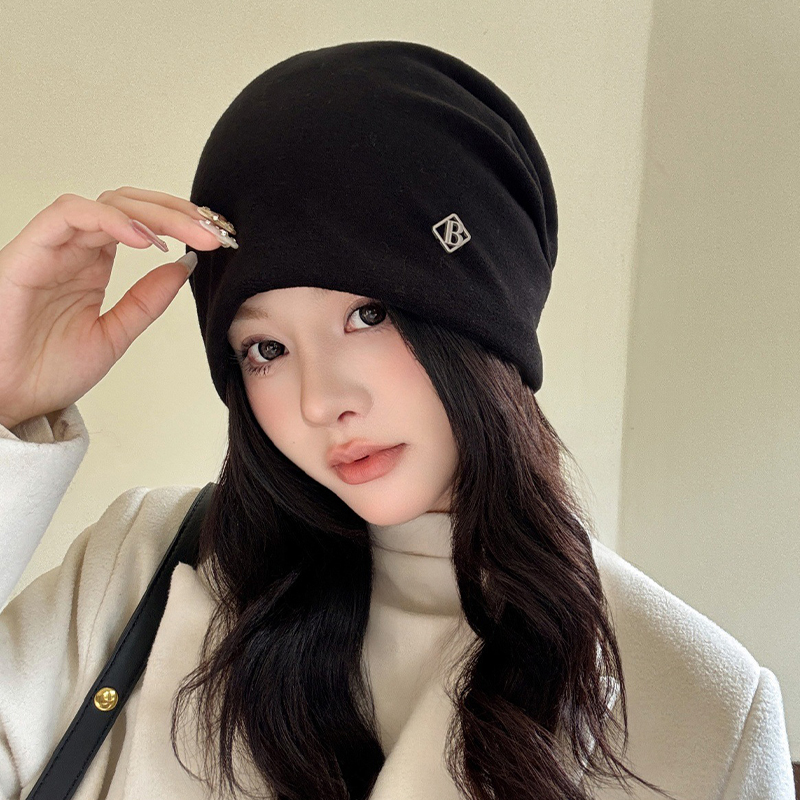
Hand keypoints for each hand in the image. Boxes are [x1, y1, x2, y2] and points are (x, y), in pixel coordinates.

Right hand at [0, 187, 223, 429]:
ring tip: (191, 233)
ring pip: (105, 203)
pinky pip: (67, 216)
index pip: (140, 224)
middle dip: (177, 213)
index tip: (217, 239)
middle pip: (129, 207)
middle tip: (214, 231)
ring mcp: (51, 248)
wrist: (6, 402)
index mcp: (93, 265)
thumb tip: (185, 266)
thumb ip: (147, 300)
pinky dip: (110, 220)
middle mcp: (73, 250)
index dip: (180, 223)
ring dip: (154, 213)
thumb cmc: (47, 372)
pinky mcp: (27, 253)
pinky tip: (146, 240)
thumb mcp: (115, 335)